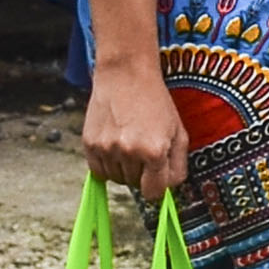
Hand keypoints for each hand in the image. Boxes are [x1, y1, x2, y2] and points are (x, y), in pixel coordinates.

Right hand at [79, 56, 188, 193]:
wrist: (125, 75)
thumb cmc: (156, 102)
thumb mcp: (178, 131)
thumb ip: (177, 165)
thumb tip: (169, 190)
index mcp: (155, 151)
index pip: (154, 193)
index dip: (157, 188)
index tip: (156, 178)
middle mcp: (129, 152)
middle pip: (135, 186)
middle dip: (142, 174)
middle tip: (144, 149)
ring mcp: (107, 149)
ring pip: (116, 179)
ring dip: (124, 169)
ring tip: (129, 143)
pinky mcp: (90, 144)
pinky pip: (98, 171)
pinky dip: (107, 165)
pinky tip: (115, 145)